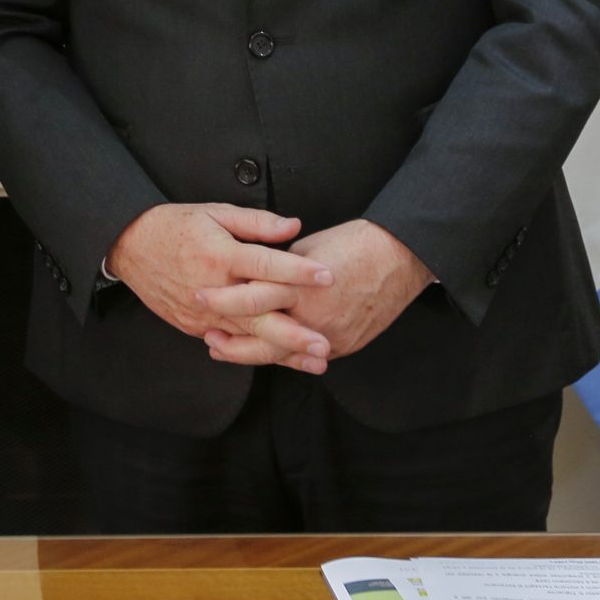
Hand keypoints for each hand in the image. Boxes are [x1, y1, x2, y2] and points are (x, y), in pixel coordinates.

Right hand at [107, 203, 337, 371]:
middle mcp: (213, 288)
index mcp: (220, 255)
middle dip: (294, 333)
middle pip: (259, 315)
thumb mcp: (215, 213)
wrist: (129, 245)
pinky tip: (282, 360)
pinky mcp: (194, 326)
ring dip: (283, 351)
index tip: (328, 277)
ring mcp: (202, 313)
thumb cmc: (175, 225)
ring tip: (315, 362)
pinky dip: (256, 352)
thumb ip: (256, 222)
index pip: (266, 264)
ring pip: (248, 337)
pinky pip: (230, 342)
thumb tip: (294, 226)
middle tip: (324, 344)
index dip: (298, 270)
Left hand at [195, 219, 435, 369]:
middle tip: (207, 337)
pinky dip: (283, 355)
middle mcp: (313, 314)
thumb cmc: (353, 243)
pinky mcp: (344, 345)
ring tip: (224, 350)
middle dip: (231, 341)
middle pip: (262, 336)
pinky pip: (305, 356)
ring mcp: (330, 334)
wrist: (400, 257)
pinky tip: (264, 353)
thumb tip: (255, 277)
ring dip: (251, 353)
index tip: (200, 298)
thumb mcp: (306, 248)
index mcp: (299, 284)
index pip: (252, 298)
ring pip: (282, 353)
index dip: (222, 301)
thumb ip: (279, 268)